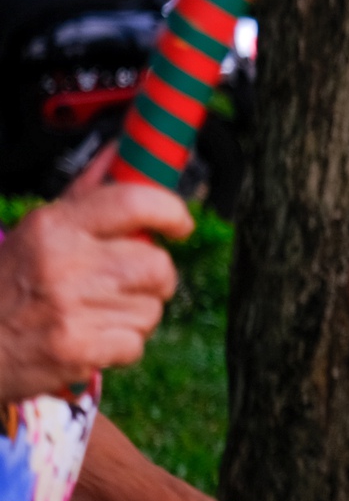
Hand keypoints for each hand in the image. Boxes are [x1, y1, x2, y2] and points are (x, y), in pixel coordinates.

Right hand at [0, 150, 192, 398]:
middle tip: (129, 282)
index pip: (136, 202)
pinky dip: (121, 345)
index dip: (171, 211)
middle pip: (157, 264)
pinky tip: (91, 337)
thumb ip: (86, 194)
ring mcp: (70, 309)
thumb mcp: (37, 232)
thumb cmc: (9, 284)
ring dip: (136, 313)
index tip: (180, 224)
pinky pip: (135, 343)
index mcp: (55, 227)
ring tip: (99, 312)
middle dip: (154, 277)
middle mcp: (64, 264)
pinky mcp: (76, 350)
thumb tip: (121, 150)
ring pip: (151, 308)